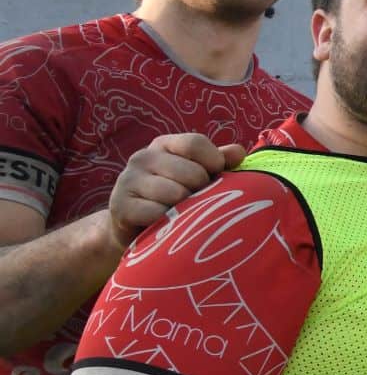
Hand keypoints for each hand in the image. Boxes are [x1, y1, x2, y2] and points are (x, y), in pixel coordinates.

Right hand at [106, 134, 243, 250]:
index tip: (216, 177)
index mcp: (164, 144)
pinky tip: (164, 224)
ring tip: (179, 213)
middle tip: (195, 202)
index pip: (195, 143)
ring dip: (185, 209)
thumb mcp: (199, 176)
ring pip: (175, 194)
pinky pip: (157, 213)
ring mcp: (127, 180)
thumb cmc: (177, 199)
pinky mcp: (120, 205)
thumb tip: (239, 153)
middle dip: (201, 192)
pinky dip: (167, 222)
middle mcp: (142, 157)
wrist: (136, 230)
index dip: (213, 162)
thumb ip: (219, 162)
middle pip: (191, 172)